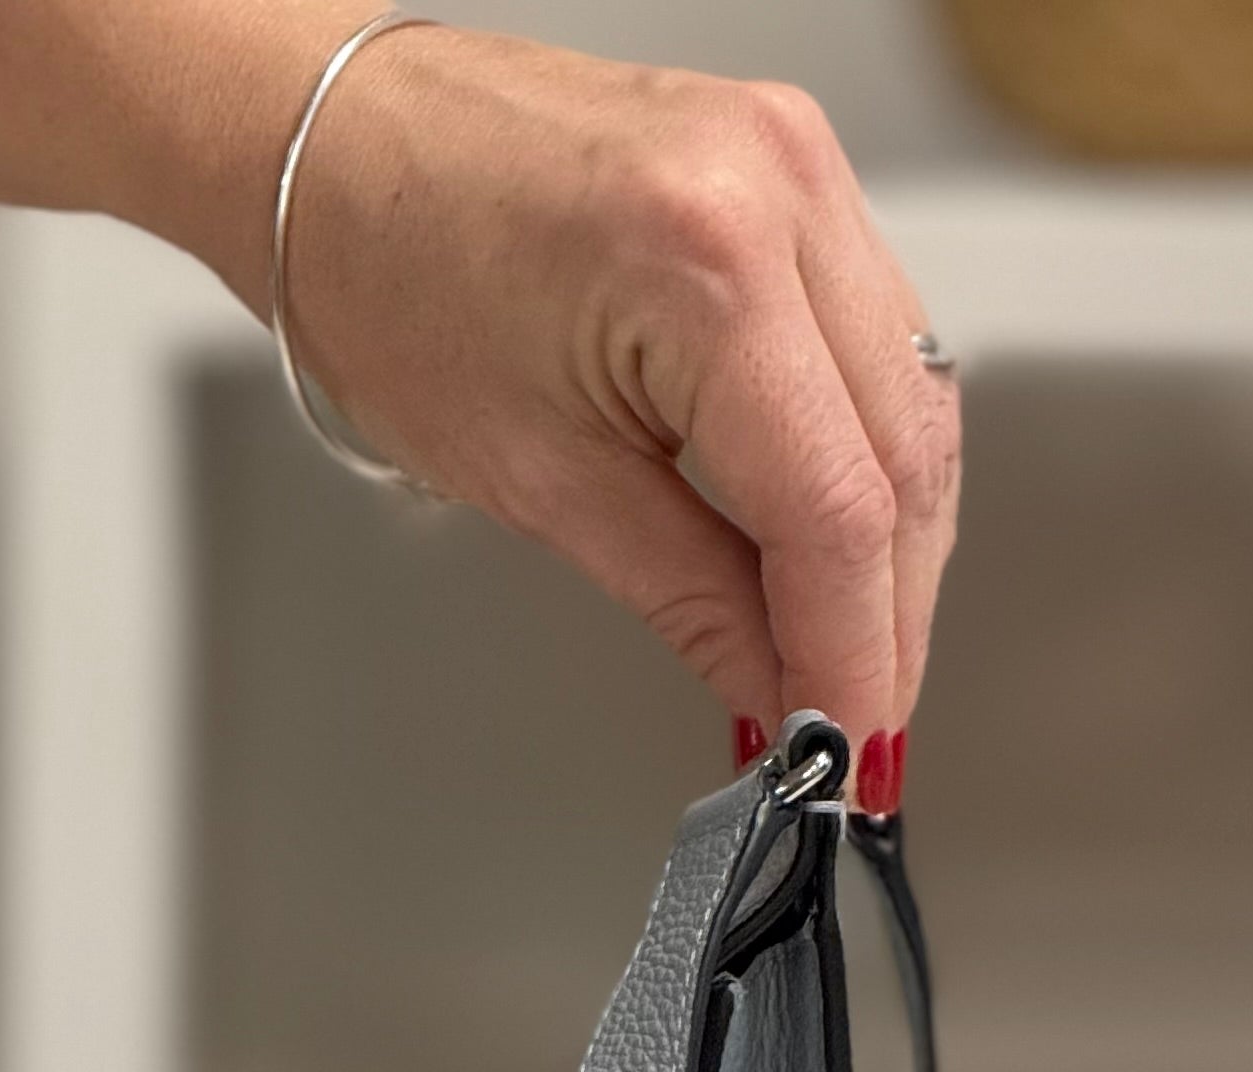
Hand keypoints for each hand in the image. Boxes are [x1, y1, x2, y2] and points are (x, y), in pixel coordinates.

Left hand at [278, 28, 958, 772]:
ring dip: (895, 546)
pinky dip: (870, 458)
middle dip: (889, 616)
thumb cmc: (386, 271)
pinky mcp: (796, 174)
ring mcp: (799, 168)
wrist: (333, 141)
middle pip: (906, 461)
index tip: (849, 747)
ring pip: (918, 405)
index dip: (856, 653)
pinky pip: (884, 346)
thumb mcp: (542, 481)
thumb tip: (779, 691)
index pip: (839, 512)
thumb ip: (693, 600)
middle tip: (857, 726)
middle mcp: (778, 192)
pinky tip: (840, 540)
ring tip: (849, 652)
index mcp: (706, 264)